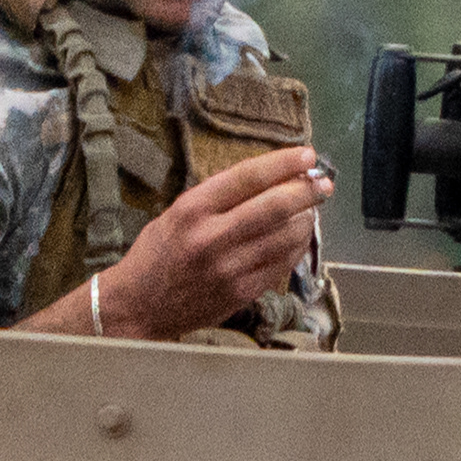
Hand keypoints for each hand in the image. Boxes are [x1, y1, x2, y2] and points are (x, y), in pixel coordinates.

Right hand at [89, 146, 330, 336]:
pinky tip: (299, 237)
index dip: (283, 163)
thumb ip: (218, 197)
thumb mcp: (177, 213)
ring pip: (285, 236)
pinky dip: (296, 247)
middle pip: (274, 206)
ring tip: (311, 209)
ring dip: (306, 219)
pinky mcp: (241, 292)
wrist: (138, 306)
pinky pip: (282, 264)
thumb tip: (269, 178)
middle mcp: (212, 237)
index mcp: (193, 209)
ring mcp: (229, 268)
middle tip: (323, 182)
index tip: (306, 154)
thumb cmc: (157, 253)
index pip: (248, 177)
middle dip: (306, 190)